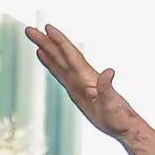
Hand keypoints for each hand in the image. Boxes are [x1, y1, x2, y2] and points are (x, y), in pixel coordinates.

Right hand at [24, 25, 139, 138]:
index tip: (48, 28)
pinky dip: (51, 63)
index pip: (71, 55)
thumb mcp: (112, 105)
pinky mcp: (76, 90)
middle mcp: (83, 77)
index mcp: (88, 77)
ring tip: (35, 38)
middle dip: (46, 41)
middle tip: (30, 29)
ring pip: (59, 61)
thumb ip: (108, 88)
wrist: (124, 127)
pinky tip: (44, 56)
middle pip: (61, 54)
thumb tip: (109, 72)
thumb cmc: (119, 118)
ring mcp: (79, 83)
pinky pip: (60, 73)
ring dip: (47, 49)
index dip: (60, 41)